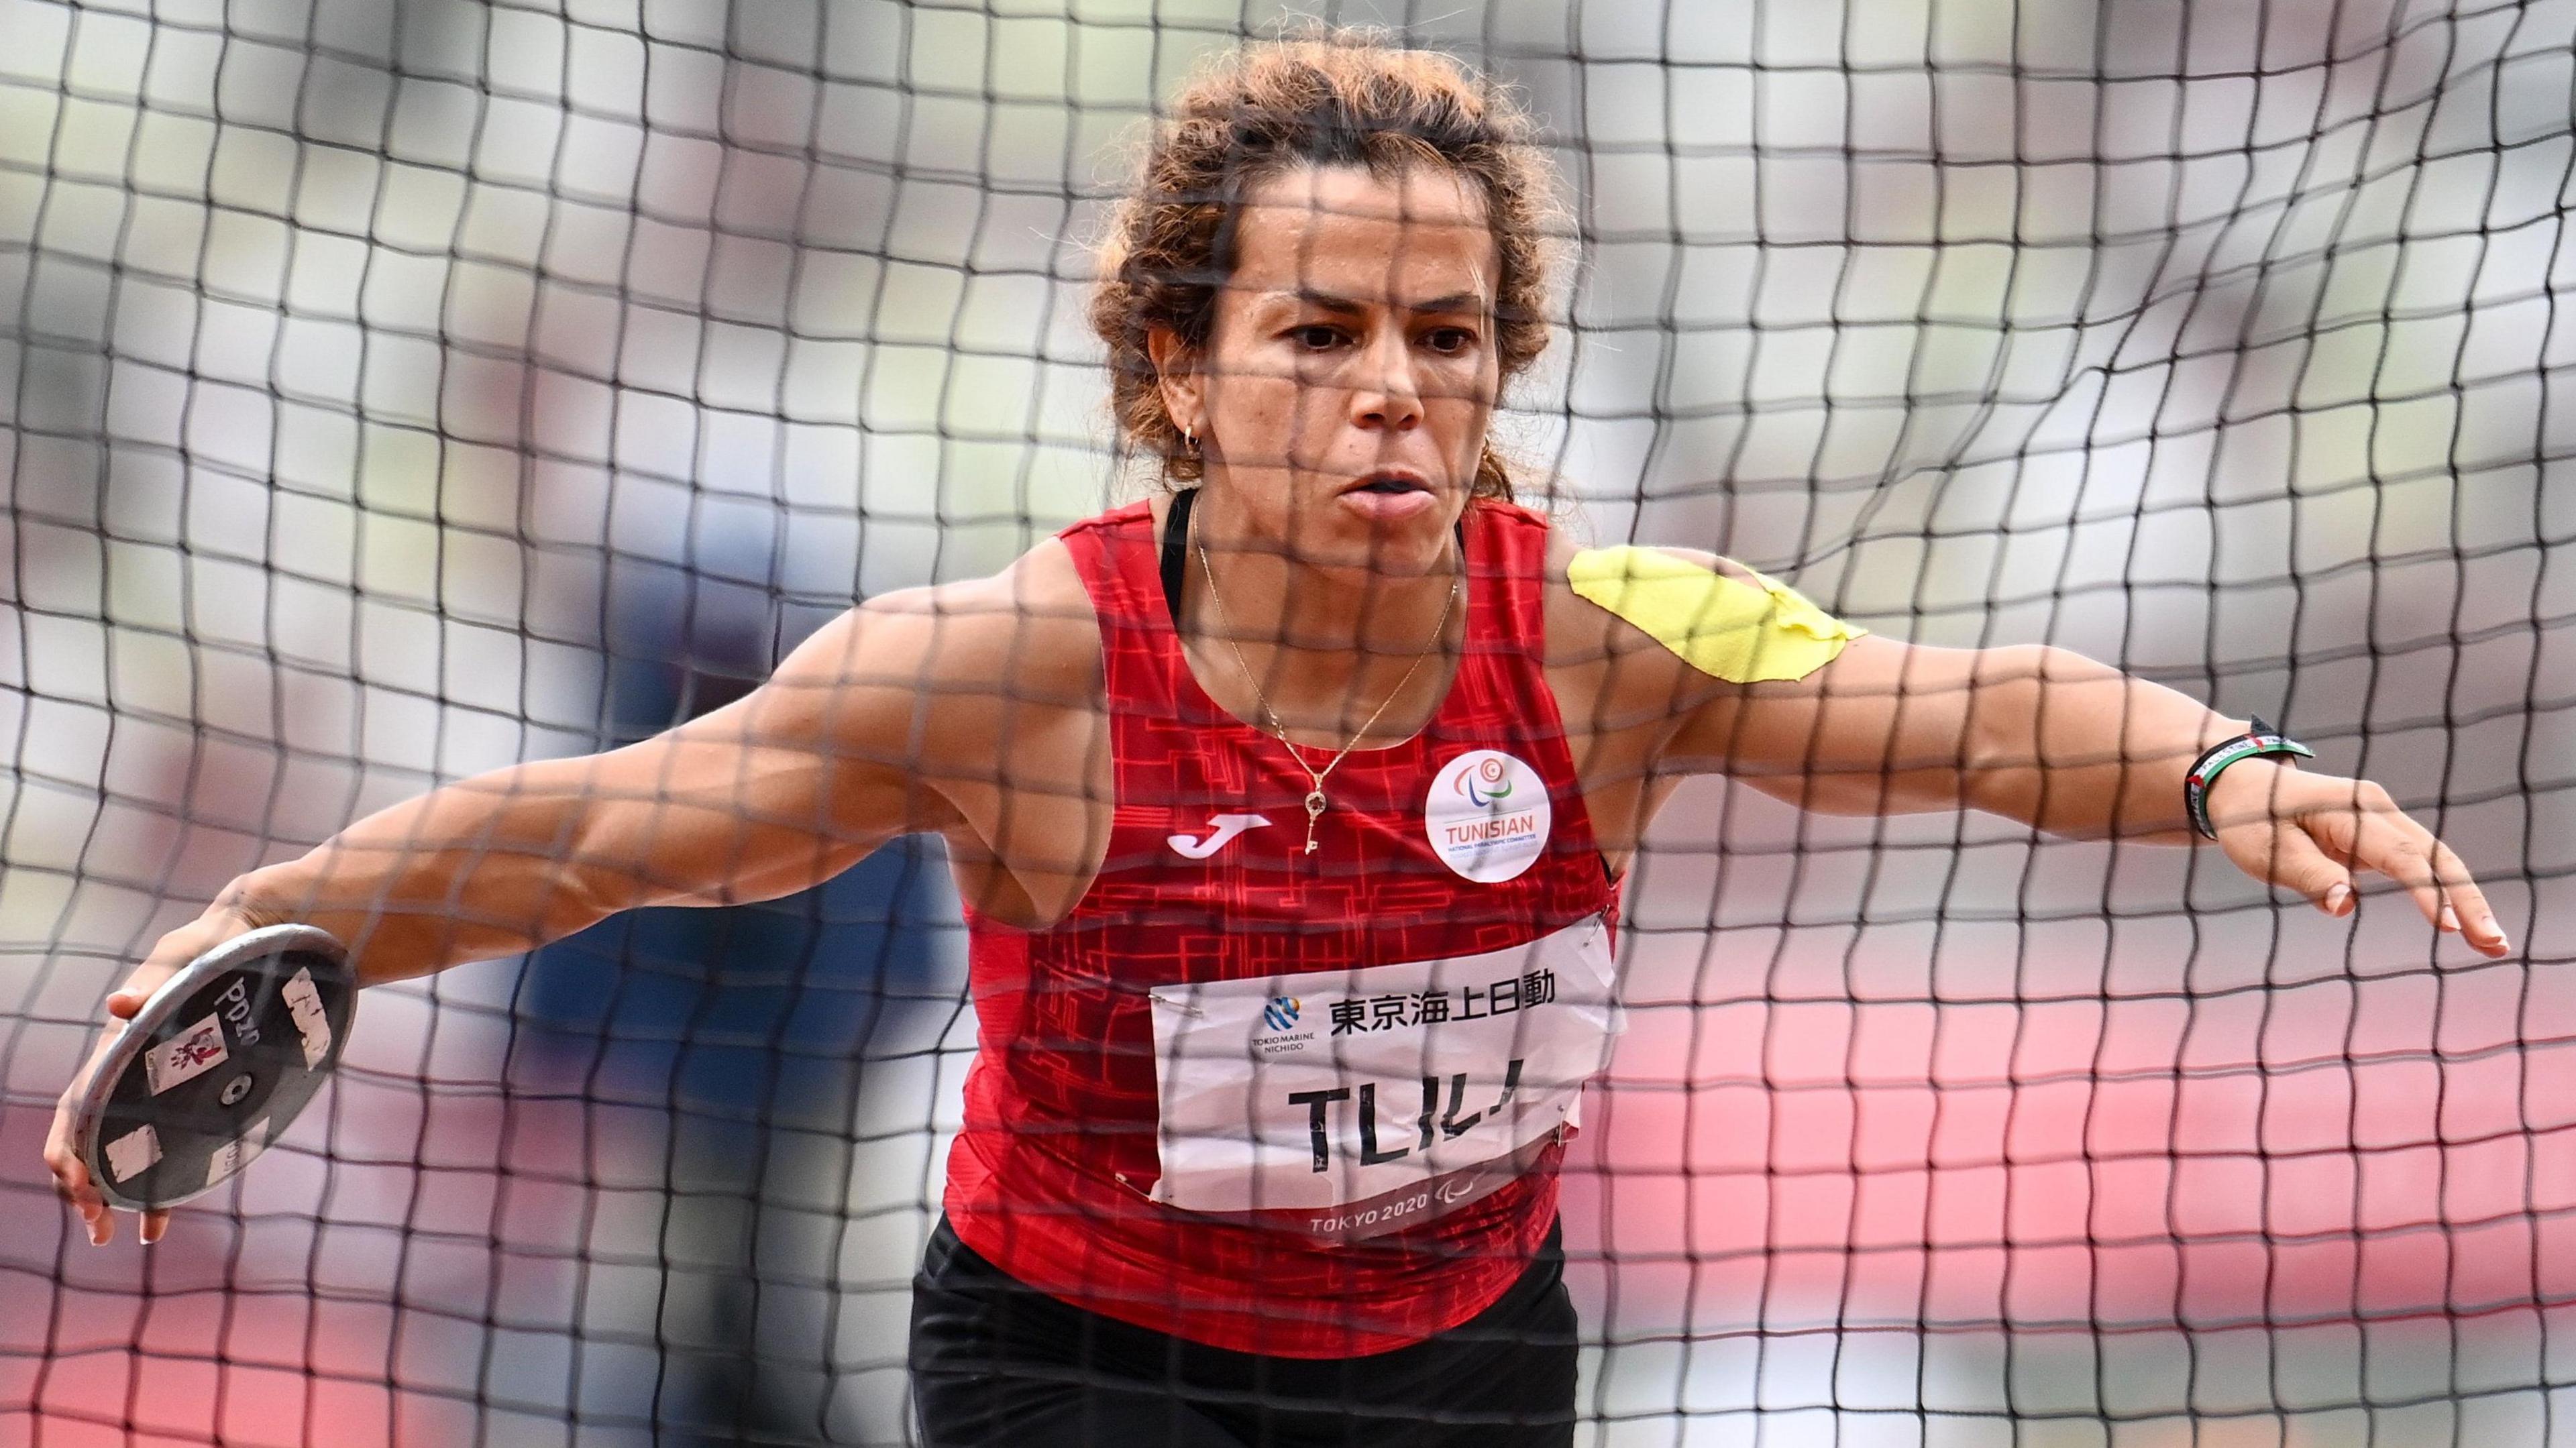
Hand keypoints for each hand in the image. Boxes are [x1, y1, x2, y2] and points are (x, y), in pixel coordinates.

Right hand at [43, 908, 255, 1245]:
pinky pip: (162, 1150)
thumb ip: (156, 982)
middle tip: (96, 1227)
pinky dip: (157, 1188)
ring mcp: (157, 1091)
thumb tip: (120, 1001)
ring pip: (120, 1152)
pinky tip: (156, 1225)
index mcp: (118, 1048)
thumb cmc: (213, 946)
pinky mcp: (189, 1098)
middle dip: (83, 1185)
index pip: (75, 1106)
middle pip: (89, 1139)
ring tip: (115, 1235)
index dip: (67, 1147)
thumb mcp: (187, 957)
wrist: (252, 940)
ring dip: (113, 1194)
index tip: (76, 1183)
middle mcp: (129, 1075)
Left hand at [2206, 759, 2509, 957]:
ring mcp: (2384, 821)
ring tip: (2491, 945)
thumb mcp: (2268, 852)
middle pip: (2436, 857)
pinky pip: (2421, 865)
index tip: (2449, 927)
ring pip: (2437, 861)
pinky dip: (2445, 894)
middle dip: (2467, 901)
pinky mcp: (2381, 837)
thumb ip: (2310, 877)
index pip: (2402, 856)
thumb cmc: (2253, 820)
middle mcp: (2378, 810)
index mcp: (2353, 810)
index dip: (2429, 892)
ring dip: (2464, 901)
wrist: (2243, 786)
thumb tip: (2346, 905)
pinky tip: (2464, 927)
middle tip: (2494, 944)